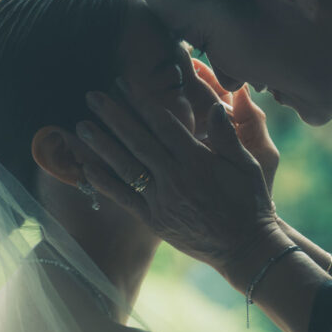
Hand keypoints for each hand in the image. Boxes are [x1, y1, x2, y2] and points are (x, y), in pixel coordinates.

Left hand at [77, 80, 280, 272]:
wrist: (245, 247)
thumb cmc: (250, 202)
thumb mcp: (247, 164)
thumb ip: (227, 135)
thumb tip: (215, 106)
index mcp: (197, 160)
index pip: (162, 123)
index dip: (140, 101)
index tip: (122, 84)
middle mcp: (175, 178)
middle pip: (137, 140)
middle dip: (113, 116)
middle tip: (91, 96)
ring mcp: (162, 200)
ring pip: (125, 166)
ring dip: (101, 145)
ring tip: (82, 126)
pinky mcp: (154, 220)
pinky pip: (124, 198)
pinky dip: (104, 182)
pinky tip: (86, 167)